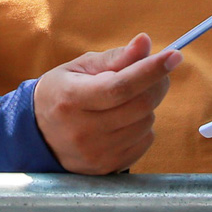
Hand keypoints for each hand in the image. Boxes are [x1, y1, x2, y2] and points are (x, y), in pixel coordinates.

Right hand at [33, 34, 179, 174]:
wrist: (37, 135)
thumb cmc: (61, 93)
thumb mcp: (79, 68)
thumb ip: (115, 58)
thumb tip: (145, 43)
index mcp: (72, 99)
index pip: (120, 86)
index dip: (151, 70)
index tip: (174, 56)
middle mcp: (83, 130)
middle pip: (139, 106)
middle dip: (156, 84)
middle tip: (157, 72)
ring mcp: (96, 153)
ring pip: (145, 123)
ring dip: (147, 106)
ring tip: (127, 100)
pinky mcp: (107, 167)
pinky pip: (145, 142)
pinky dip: (142, 126)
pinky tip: (124, 120)